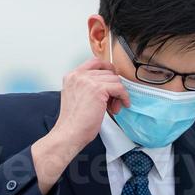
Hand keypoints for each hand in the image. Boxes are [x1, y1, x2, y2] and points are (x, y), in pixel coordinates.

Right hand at [33, 59, 128, 193]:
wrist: (70, 133)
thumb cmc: (74, 122)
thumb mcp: (76, 97)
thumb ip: (87, 87)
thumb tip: (108, 86)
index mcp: (72, 76)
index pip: (95, 62)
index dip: (107, 69)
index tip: (112, 80)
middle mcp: (79, 75)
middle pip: (107, 72)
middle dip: (113, 86)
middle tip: (112, 102)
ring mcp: (88, 81)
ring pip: (115, 80)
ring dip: (118, 94)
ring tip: (113, 107)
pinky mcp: (98, 89)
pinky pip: (119, 88)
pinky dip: (124, 97)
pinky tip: (122, 105)